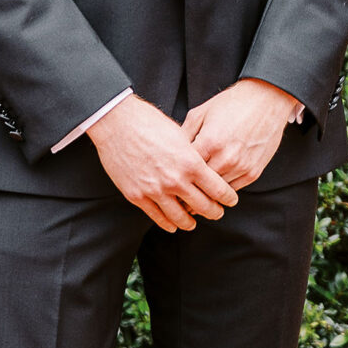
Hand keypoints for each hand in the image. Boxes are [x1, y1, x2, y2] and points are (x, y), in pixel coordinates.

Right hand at [88, 94, 237, 230]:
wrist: (117, 123)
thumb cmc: (150, 123)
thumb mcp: (180, 135)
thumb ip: (193, 155)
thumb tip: (203, 167)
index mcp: (190, 163)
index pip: (218, 189)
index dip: (228, 198)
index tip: (231, 201)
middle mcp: (175, 180)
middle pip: (203, 207)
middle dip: (214, 212)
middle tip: (217, 213)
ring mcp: (155, 190)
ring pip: (181, 218)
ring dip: (191, 223)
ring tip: (194, 222)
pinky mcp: (137, 196)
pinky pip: (157, 218)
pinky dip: (168, 224)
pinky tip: (173, 224)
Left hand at [182, 78, 300, 191]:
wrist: (266, 100)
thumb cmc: (231, 104)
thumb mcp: (200, 113)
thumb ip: (184, 134)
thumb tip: (172, 154)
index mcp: (209, 142)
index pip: (185, 170)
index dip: (176, 176)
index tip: (169, 181)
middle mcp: (226, 158)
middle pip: (200, 185)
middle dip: (189, 189)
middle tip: (179, 193)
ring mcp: (241, 167)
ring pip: (217, 192)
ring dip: (206, 193)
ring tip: (196, 192)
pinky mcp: (253, 172)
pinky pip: (233, 190)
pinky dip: (223, 190)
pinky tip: (215, 186)